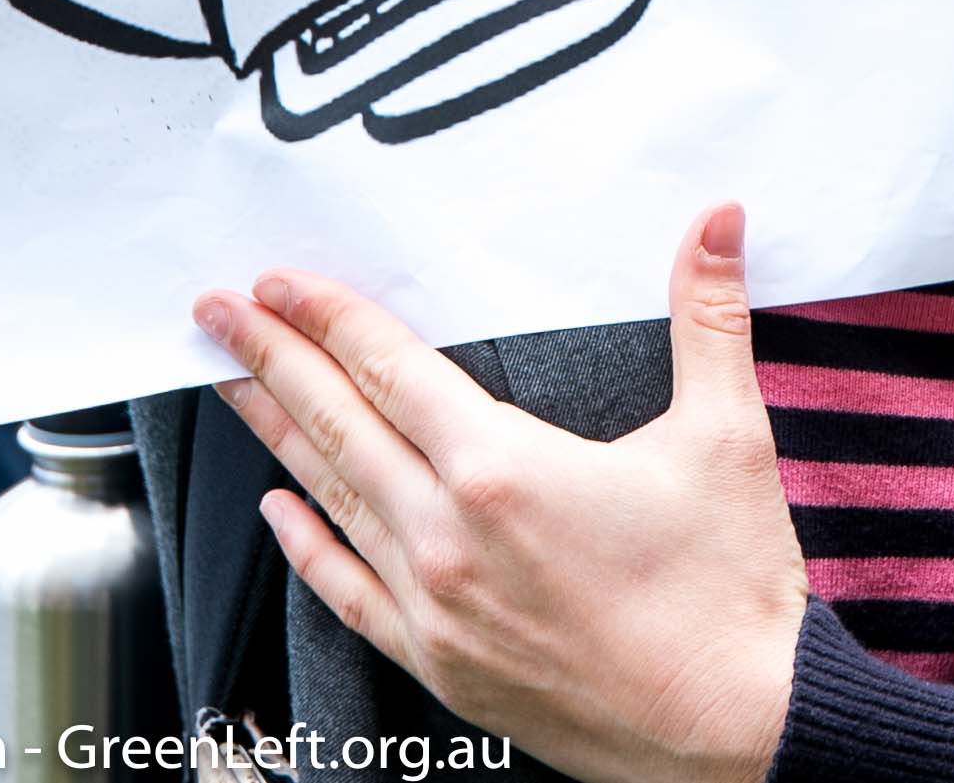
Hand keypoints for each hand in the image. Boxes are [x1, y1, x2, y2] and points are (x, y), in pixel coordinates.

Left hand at [199, 206, 805, 782]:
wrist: (737, 734)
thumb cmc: (728, 596)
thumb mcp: (728, 437)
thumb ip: (710, 316)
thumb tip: (718, 221)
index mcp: (505, 470)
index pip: (391, 368)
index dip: (329, 317)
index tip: (278, 283)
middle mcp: (450, 538)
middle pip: (338, 424)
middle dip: (271, 358)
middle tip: (216, 314)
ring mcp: (437, 607)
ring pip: (331, 500)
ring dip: (276, 435)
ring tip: (231, 386)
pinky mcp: (441, 664)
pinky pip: (348, 593)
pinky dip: (305, 546)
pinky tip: (279, 512)